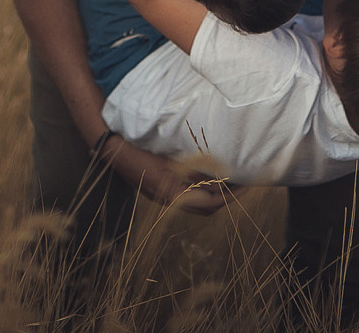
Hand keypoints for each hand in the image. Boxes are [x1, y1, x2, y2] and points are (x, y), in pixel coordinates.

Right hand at [104, 137, 237, 215]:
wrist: (114, 151)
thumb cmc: (141, 151)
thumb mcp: (171, 159)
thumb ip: (194, 170)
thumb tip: (221, 178)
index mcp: (174, 195)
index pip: (211, 202)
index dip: (231, 194)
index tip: (245, 184)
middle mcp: (171, 202)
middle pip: (207, 208)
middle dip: (227, 197)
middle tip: (243, 183)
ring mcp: (166, 198)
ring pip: (199, 204)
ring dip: (215, 194)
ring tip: (229, 179)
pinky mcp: (163, 191)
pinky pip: (189, 196)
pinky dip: (203, 189)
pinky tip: (208, 176)